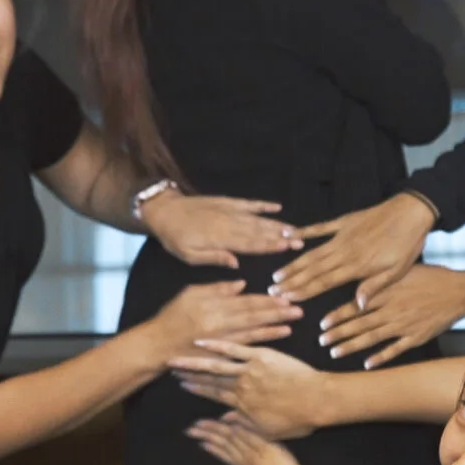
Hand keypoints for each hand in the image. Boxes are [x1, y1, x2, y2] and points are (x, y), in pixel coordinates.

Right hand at [137, 282, 300, 369]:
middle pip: (254, 315)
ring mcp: (221, 339)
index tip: (284, 296)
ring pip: (254, 330)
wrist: (157, 345)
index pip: (245, 300)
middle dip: (277, 311)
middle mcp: (220, 322)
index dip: (266, 298)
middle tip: (298, 308)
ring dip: (274, 325)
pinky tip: (278, 335)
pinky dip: (263, 339)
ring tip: (293, 321)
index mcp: (213, 305)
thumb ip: (216, 289)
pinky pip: (246, 345)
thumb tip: (241, 284)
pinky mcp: (220, 353)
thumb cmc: (172, 316)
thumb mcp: (190, 293)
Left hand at [142, 190, 298, 268]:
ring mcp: (229, 210)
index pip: (249, 244)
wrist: (164, 210)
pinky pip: (248, 203)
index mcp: (219, 238)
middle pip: (258, 230)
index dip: (269, 245)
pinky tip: (277, 207)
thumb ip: (213, 258)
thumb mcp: (188, 255)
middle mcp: (228, 222)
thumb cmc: (176, 238)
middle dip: (280, 236)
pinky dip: (263, 205)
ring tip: (295, 229)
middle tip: (300, 240)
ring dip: (277, 223)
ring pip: (257, 218)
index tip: (286, 247)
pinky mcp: (227, 201)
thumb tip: (236, 263)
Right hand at [170, 339, 329, 439]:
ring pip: (217, 364)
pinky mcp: (260, 356)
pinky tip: (202, 341)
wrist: (317, 400)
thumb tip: (225, 420)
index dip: (198, 389)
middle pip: (211, 379)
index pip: (214, 395)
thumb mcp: (269, 430)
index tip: (183, 384)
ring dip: (195, 361)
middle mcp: (241, 387)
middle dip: (190, 373)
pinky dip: (217, 345)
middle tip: (172, 366)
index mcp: (243, 405)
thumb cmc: (298, 418)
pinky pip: (235, 349)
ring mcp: (249, 370)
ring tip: (178, 356)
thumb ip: (245, 424)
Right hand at [272, 194, 435, 304]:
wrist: (412, 212)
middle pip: (312, 269)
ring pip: (313, 252)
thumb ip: (374, 287)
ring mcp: (342, 235)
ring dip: (294, 263)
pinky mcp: (345, 221)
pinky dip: (305, 231)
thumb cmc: (407, 244)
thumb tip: (357, 305)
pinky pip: (321, 228)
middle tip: (272, 289)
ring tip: (277, 274)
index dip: (304, 291)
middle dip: (292, 280)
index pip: (324, 282)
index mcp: (357, 266)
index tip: (287, 298)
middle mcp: (344, 251)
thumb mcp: (397, 271)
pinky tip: (290, 234)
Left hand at [317, 265, 464, 368]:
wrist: (459, 292)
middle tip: (321, 340)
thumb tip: (358, 289)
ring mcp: (404, 326)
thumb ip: (379, 281)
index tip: (321, 323)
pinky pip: (394, 350)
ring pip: (372, 338)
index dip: (337, 316)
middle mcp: (392, 310)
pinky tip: (367, 364)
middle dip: (338, 333)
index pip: (355, 306)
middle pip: (359, 324)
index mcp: (387, 293)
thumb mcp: (403, 271)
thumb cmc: (431, 277)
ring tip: (334, 352)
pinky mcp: (416, 337)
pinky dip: (380, 358)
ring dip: (351, 346)